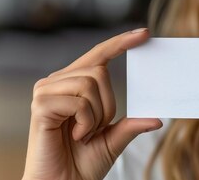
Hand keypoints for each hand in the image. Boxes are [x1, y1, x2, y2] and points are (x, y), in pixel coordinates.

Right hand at [23, 28, 161, 179]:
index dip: (121, 42)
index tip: (145, 33)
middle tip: (95, 129)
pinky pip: (79, 102)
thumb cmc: (82, 164)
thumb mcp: (114, 141)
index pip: (100, 55)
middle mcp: (57, 82)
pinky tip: (75, 136)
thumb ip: (131, 125)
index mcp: (73, 84)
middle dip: (108, 104)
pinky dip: (85, 122)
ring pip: (90, 83)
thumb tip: (157, 118)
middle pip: (100, 70)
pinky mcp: (41, 105)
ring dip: (97, 115)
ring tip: (84, 133)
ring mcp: (46, 91)